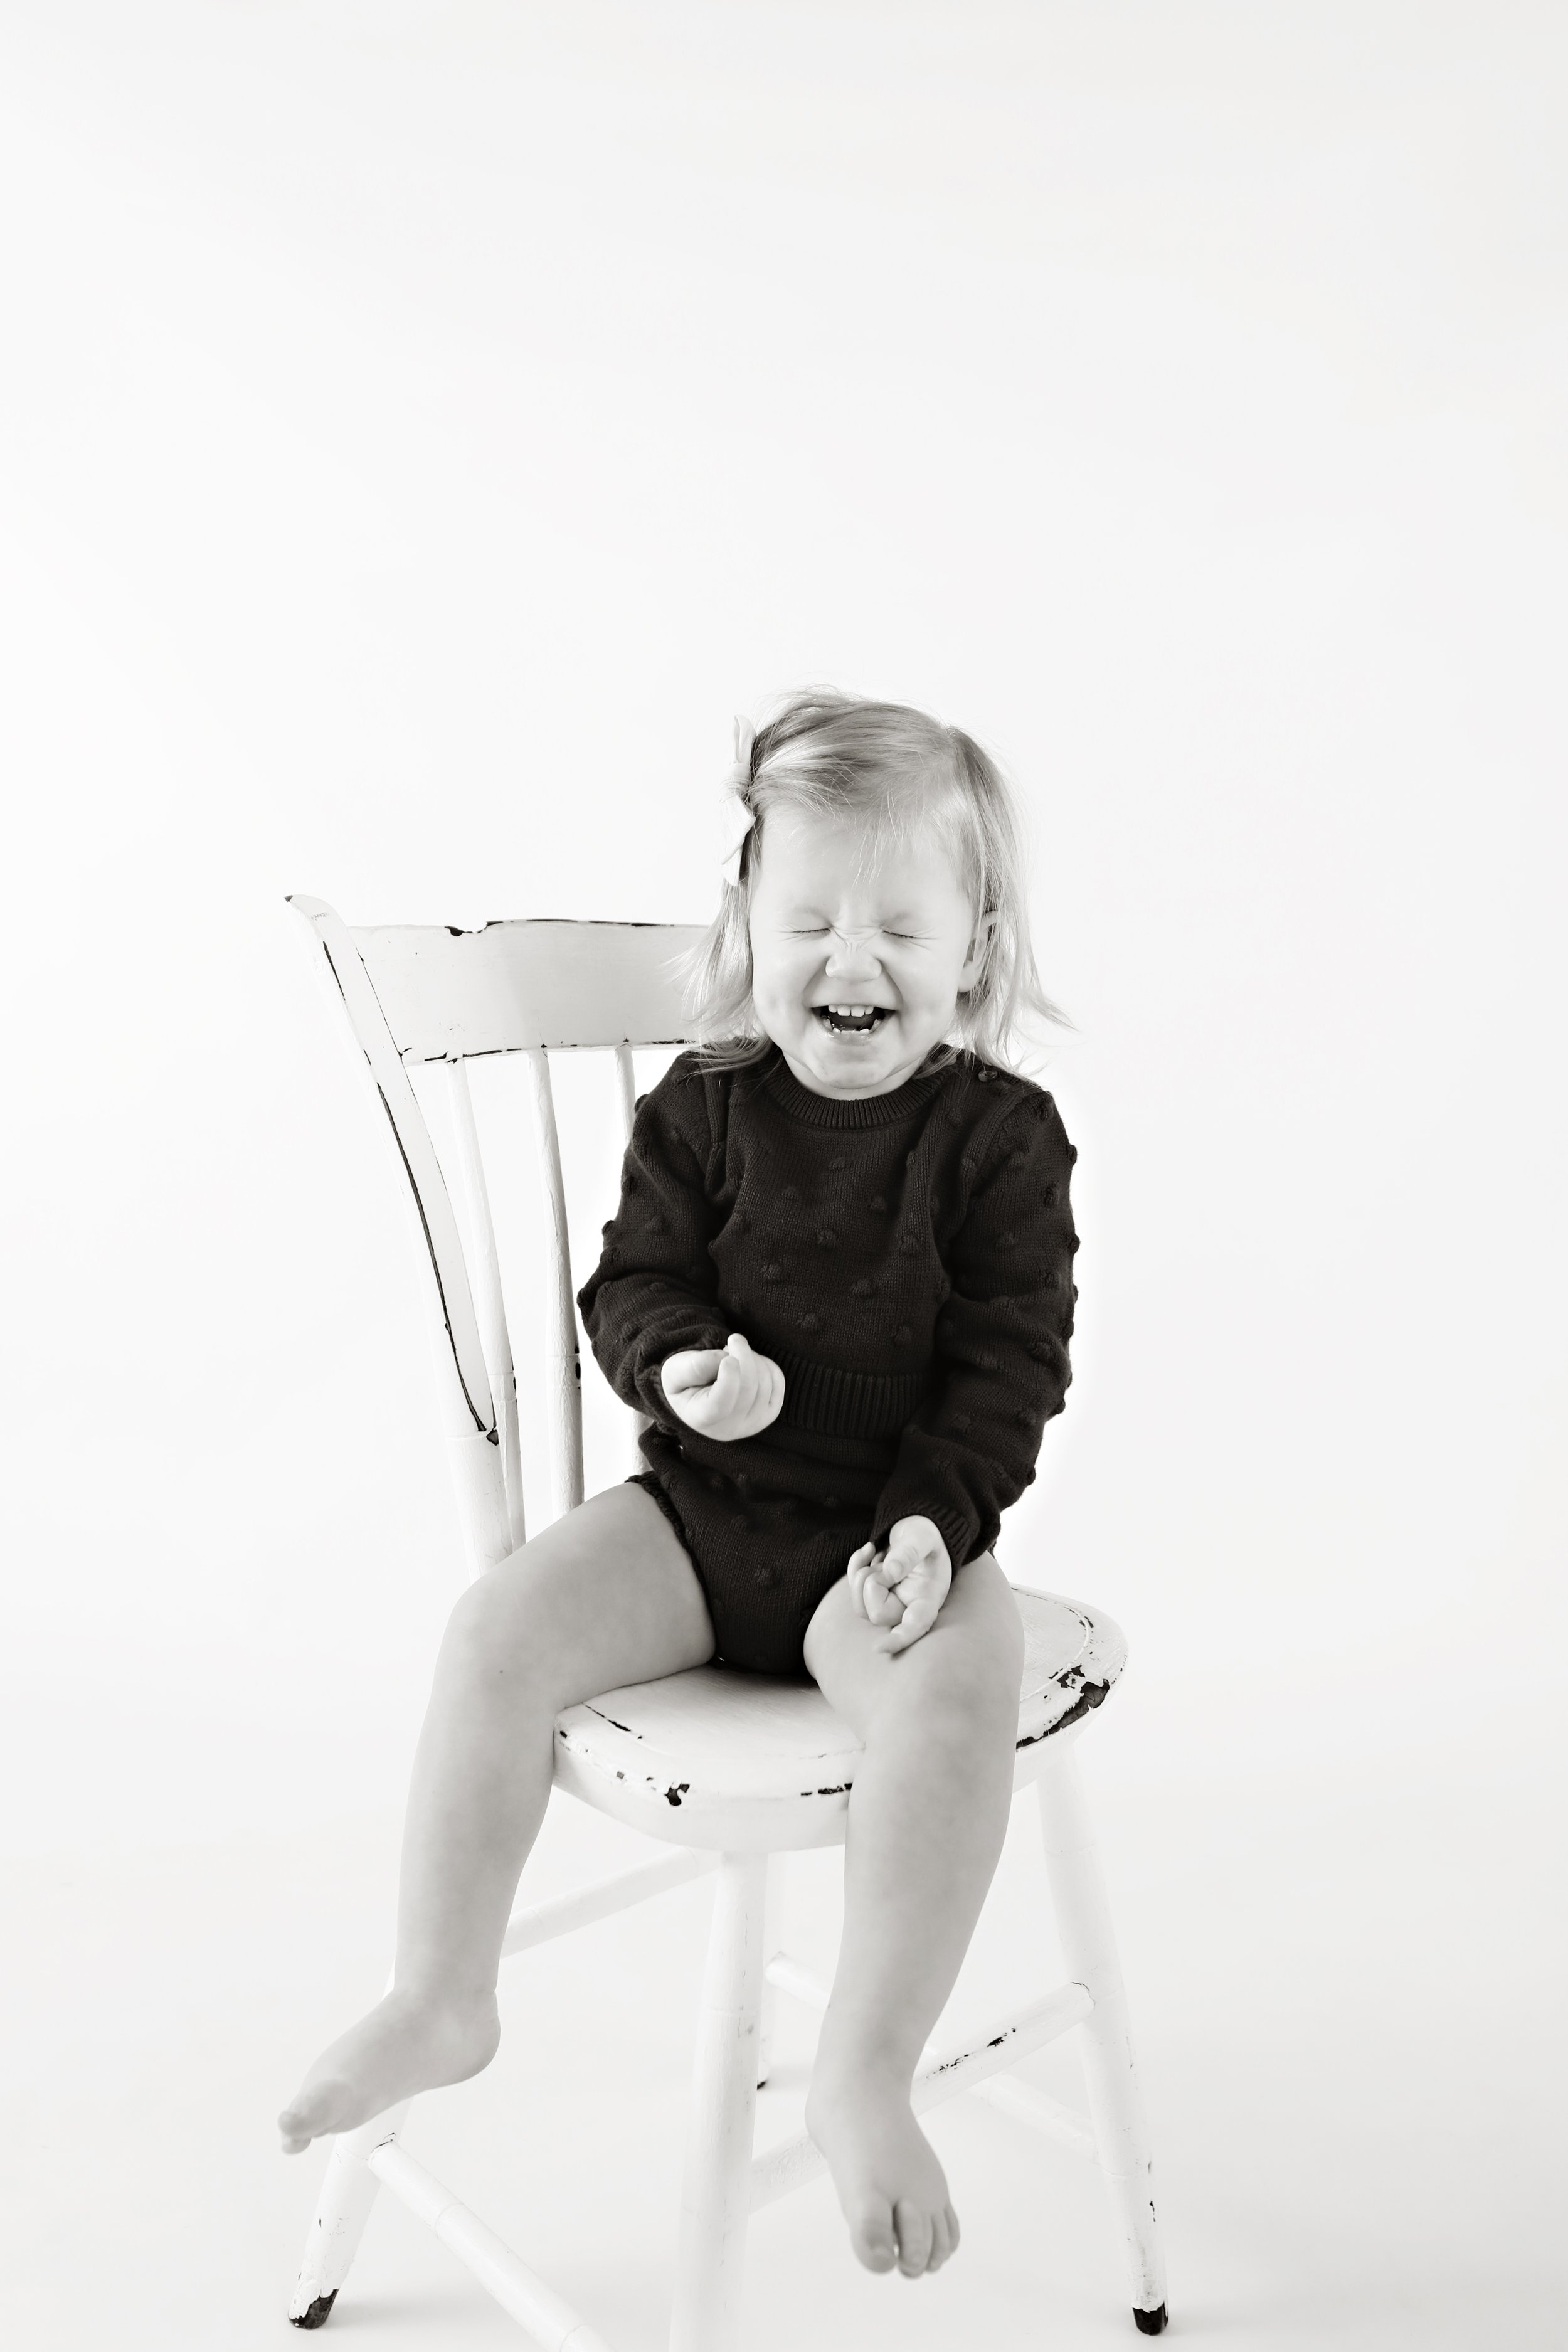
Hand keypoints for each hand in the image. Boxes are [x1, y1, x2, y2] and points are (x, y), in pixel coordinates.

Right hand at [660, 1332, 784, 1441]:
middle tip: (733, 1339)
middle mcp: (729, 1428)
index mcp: (701, 1418)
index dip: (729, 1378)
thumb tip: (725, 1359)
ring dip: (753, 1358)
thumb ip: (694, 1366)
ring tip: (737, 1354)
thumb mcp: (675, 1370)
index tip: (728, 1357)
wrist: (699, 1393)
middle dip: (743, 1355)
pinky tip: (751, 1362)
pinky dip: (767, 1365)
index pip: (721, 1404)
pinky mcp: (769, 1414)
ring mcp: (752, 1424)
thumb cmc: (685, 1381)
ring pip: (765, 1384)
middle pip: (748, 1388)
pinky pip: (778, 1383)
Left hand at [846, 1516, 952, 1653]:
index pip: (916, 1626)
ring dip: (861, 1575)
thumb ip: (909, 1552)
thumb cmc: (927, 1534)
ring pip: (861, 1608)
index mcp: (928, 1598)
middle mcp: (909, 1607)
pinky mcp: (876, 1596)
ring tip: (876, 1554)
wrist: (918, 1528)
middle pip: (877, 1615)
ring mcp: (891, 1603)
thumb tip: (892, 1572)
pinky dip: (855, 1567)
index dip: (899, 1639)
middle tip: (883, 1563)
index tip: (879, 1648)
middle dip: (871, 1584)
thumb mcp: (923, 1535)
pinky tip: (868, 1550)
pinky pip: (854, 1592)